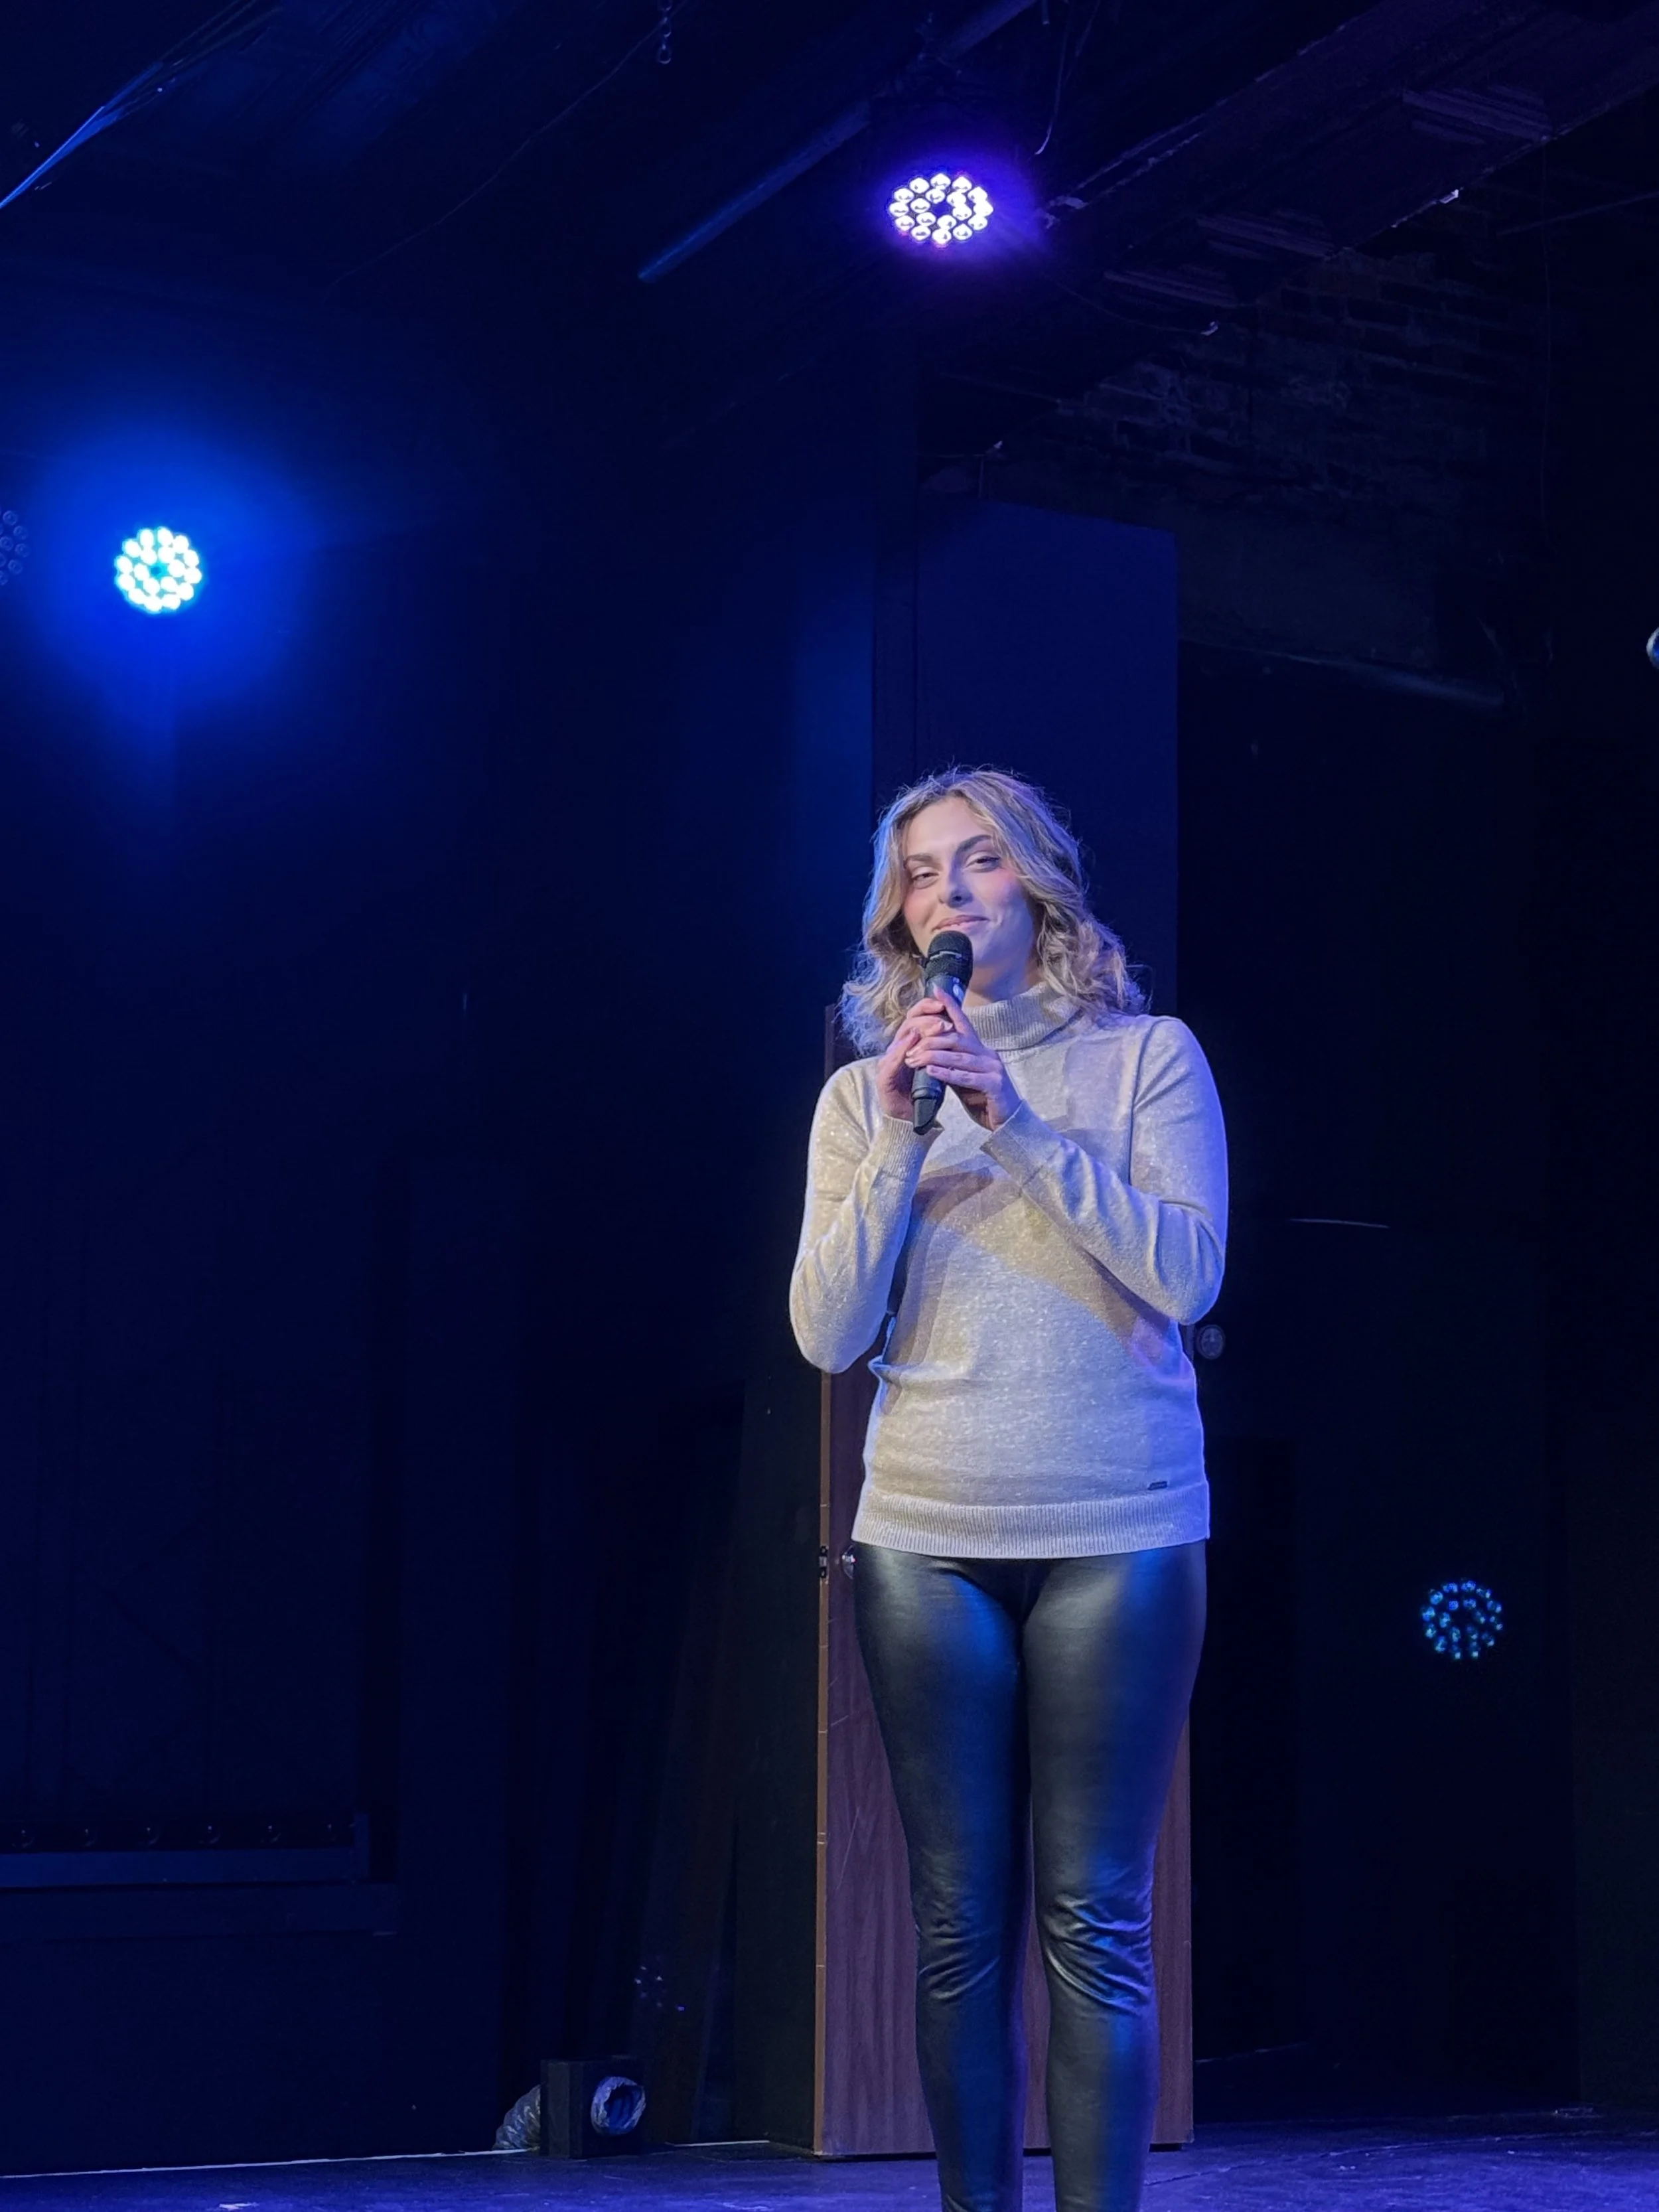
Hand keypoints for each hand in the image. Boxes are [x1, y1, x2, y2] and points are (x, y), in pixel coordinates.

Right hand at [875, 996, 959, 1122]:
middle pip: (907, 1024)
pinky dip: (901, 1052)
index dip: (926, 1008)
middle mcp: (896, 1050)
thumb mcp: (936, 1065)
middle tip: (943, 1019)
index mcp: (909, 1045)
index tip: (942, 1002)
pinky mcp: (884, 1080)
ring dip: (917, 1031)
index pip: (914, 1018)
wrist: (911, 1120)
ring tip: (934, 1027)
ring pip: (900, 1039)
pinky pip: (891, 1063)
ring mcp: (888, 1064)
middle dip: (926, 1019)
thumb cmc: (924, 1092)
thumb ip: (940, 1048)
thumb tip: (954, 1026)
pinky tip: (911, 1044)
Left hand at [901, 996, 1018, 1130]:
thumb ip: (951, 1065)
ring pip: (959, 1057)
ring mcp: (993, 1068)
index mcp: (981, 1050)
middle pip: (956, 1039)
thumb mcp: (964, 1079)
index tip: (936, 990)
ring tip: (913, 1058)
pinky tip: (930, 1072)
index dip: (950, 1006)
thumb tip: (929, 1054)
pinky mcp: (994, 1084)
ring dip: (933, 1057)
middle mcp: (988, 1054)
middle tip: (909, 1045)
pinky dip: (946, 1073)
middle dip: (930, 1040)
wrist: (1008, 1122)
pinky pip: (966, 1077)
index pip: (963, 1023)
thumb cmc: (985, 1099)